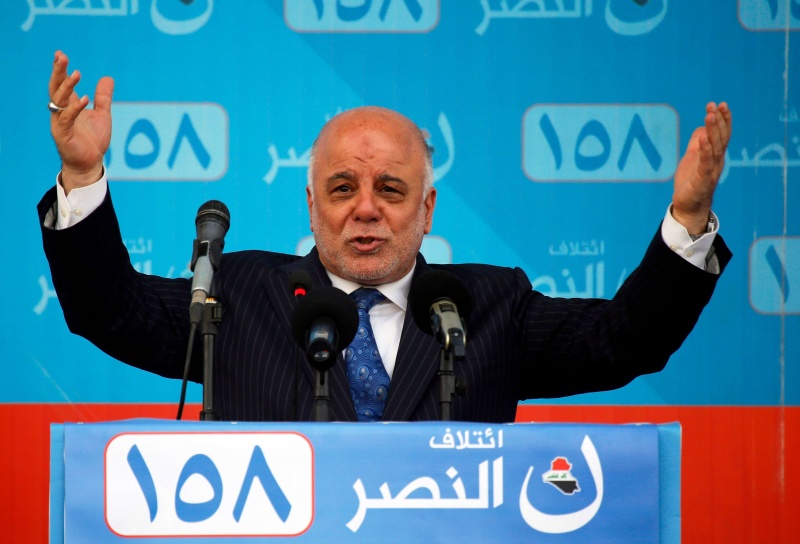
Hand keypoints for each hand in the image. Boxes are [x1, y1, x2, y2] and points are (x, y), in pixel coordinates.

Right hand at [48, 50, 113, 192]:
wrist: (91, 163)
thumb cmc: (93, 140)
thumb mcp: (102, 114)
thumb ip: (103, 97)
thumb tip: (108, 77)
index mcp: (70, 105)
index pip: (63, 83)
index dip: (61, 69)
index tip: (60, 54)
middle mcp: (62, 111)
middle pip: (56, 87)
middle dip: (58, 72)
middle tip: (61, 56)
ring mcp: (61, 122)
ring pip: (59, 100)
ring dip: (67, 86)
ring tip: (76, 74)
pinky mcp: (63, 134)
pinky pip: (67, 118)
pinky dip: (75, 108)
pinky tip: (84, 99)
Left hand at [671, 102, 731, 234]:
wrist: (689, 206)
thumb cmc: (691, 182)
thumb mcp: (692, 158)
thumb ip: (697, 143)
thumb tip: (701, 127)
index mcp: (715, 155)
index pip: (722, 134)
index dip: (722, 119)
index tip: (719, 104)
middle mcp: (717, 161)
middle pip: (721, 137)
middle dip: (719, 120)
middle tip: (715, 105)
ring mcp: (711, 170)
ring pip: (715, 147)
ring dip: (713, 131)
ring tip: (710, 115)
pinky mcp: (703, 179)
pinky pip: (705, 163)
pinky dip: (705, 150)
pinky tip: (702, 139)